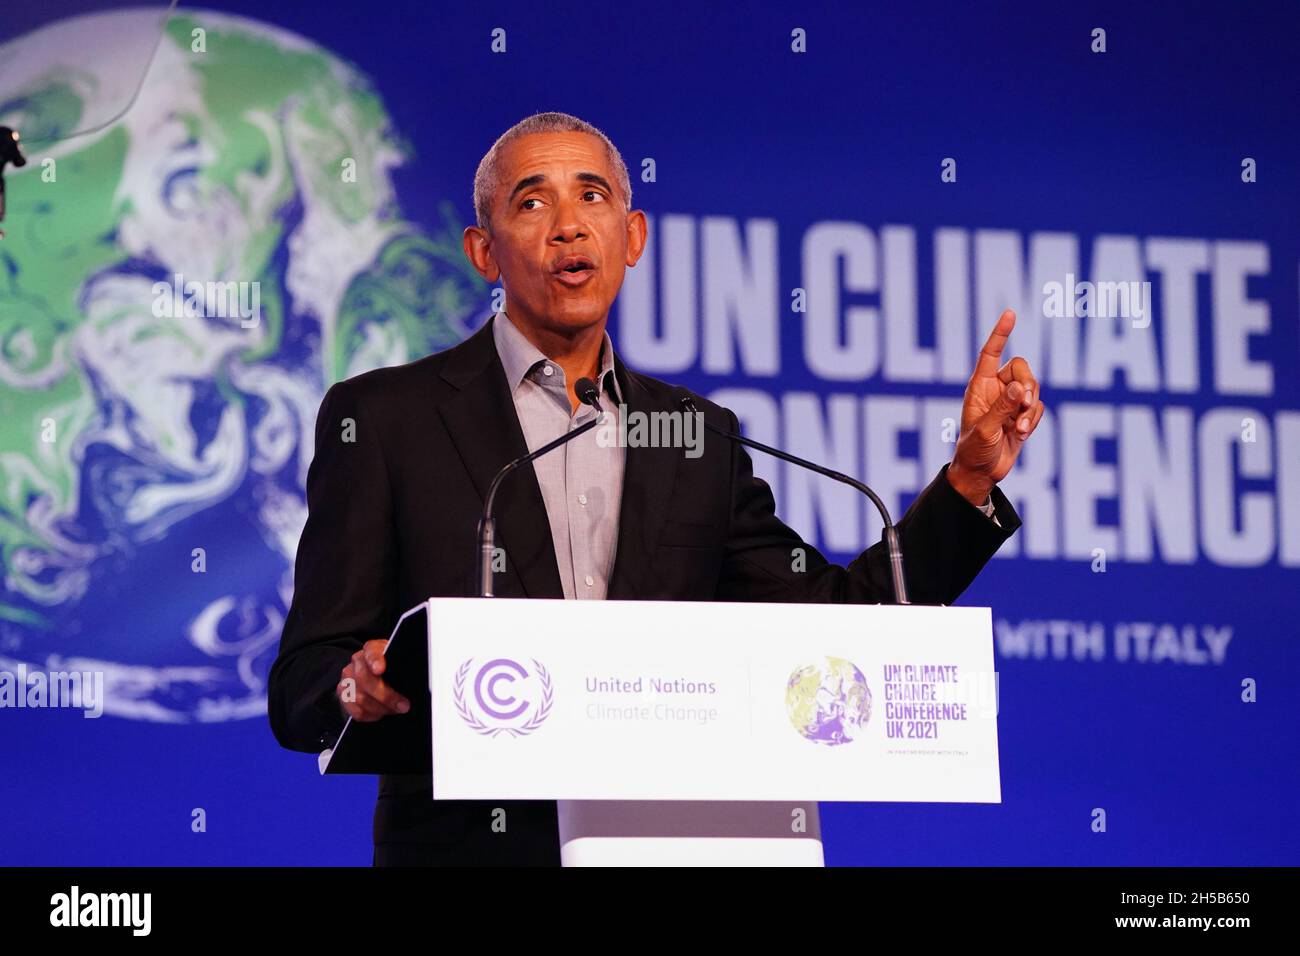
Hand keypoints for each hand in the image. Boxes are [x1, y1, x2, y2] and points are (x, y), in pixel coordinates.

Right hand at [337, 639, 409, 721]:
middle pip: (364, 678)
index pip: (371, 651)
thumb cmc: (391, 667)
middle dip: (386, 696)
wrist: (374, 675)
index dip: (374, 660)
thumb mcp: (398, 661)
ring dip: (381, 708)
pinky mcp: (343, 695)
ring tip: (395, 710)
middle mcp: (356, 662)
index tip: (380, 669)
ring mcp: (347, 678)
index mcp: (372, 649)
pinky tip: (382, 712)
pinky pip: (356, 711)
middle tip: (403, 705)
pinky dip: (372, 715)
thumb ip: (402, 665)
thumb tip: (416, 677)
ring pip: (360, 698)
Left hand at [948, 309, 1043, 505]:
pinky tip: (1021, 434)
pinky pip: (1037, 408)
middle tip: (1023, 404)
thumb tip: (1018, 387)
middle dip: (1028, 384)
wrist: (981, 473)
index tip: (1010, 314)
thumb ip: (1002, 408)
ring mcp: (1010, 402)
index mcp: (980, 386)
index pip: (991, 353)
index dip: (1000, 334)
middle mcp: (996, 390)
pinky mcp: (1022, 416)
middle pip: (1022, 369)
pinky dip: (1033, 420)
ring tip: (1019, 429)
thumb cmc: (974, 450)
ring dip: (1030, 409)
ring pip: (1033, 389)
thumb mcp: (985, 430)